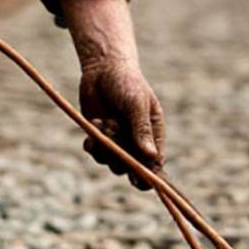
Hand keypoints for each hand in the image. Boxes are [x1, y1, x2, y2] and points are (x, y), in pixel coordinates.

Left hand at [79, 58, 165, 189]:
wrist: (103, 69)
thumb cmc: (126, 83)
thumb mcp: (136, 103)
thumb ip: (141, 129)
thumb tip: (151, 157)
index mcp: (154, 137)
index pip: (155, 166)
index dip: (149, 177)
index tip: (138, 179)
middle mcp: (137, 144)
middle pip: (131, 168)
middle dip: (120, 155)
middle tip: (113, 128)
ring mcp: (118, 143)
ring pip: (111, 163)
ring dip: (105, 145)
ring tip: (105, 120)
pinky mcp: (100, 139)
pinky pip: (96, 153)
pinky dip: (93, 143)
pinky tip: (94, 123)